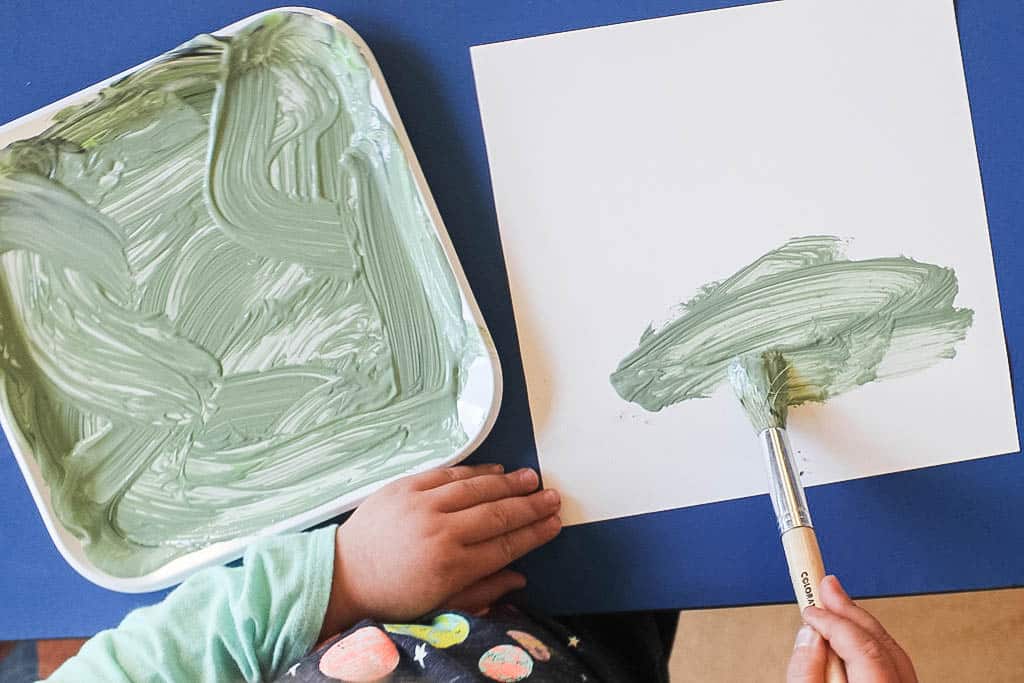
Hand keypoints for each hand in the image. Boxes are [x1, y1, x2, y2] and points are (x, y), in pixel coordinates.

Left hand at [320, 464, 560, 637]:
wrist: (345, 575)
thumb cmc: (393, 596)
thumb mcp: (440, 606)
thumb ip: (483, 591)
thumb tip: (520, 578)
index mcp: (451, 567)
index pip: (505, 545)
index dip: (534, 533)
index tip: (554, 523)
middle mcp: (439, 532)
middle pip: (497, 514)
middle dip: (530, 506)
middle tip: (552, 497)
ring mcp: (421, 506)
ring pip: (476, 488)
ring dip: (508, 483)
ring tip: (530, 478)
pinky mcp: (404, 487)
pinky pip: (447, 473)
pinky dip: (474, 471)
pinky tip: (494, 470)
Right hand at [787, 575, 916, 682]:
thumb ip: (806, 671)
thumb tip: (808, 636)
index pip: (860, 643)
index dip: (831, 619)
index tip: (810, 608)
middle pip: (880, 641)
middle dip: (849, 610)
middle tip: (825, 585)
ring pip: (890, 650)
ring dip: (860, 626)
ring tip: (834, 606)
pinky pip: (893, 665)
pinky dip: (869, 646)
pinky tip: (849, 639)